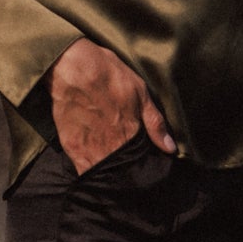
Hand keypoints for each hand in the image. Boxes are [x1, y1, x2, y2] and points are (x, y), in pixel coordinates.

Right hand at [47, 39, 175, 174]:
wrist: (71, 67)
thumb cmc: (108, 75)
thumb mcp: (140, 92)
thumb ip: (155, 123)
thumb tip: (170, 148)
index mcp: (130, 136)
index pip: (139, 164)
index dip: (141, 166)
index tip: (141, 166)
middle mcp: (110, 148)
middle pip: (121, 172)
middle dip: (125, 173)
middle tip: (125, 167)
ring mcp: (89, 150)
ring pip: (102, 174)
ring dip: (107, 174)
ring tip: (110, 167)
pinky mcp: (71, 148)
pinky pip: (82, 170)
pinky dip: (89, 171)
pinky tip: (92, 166)